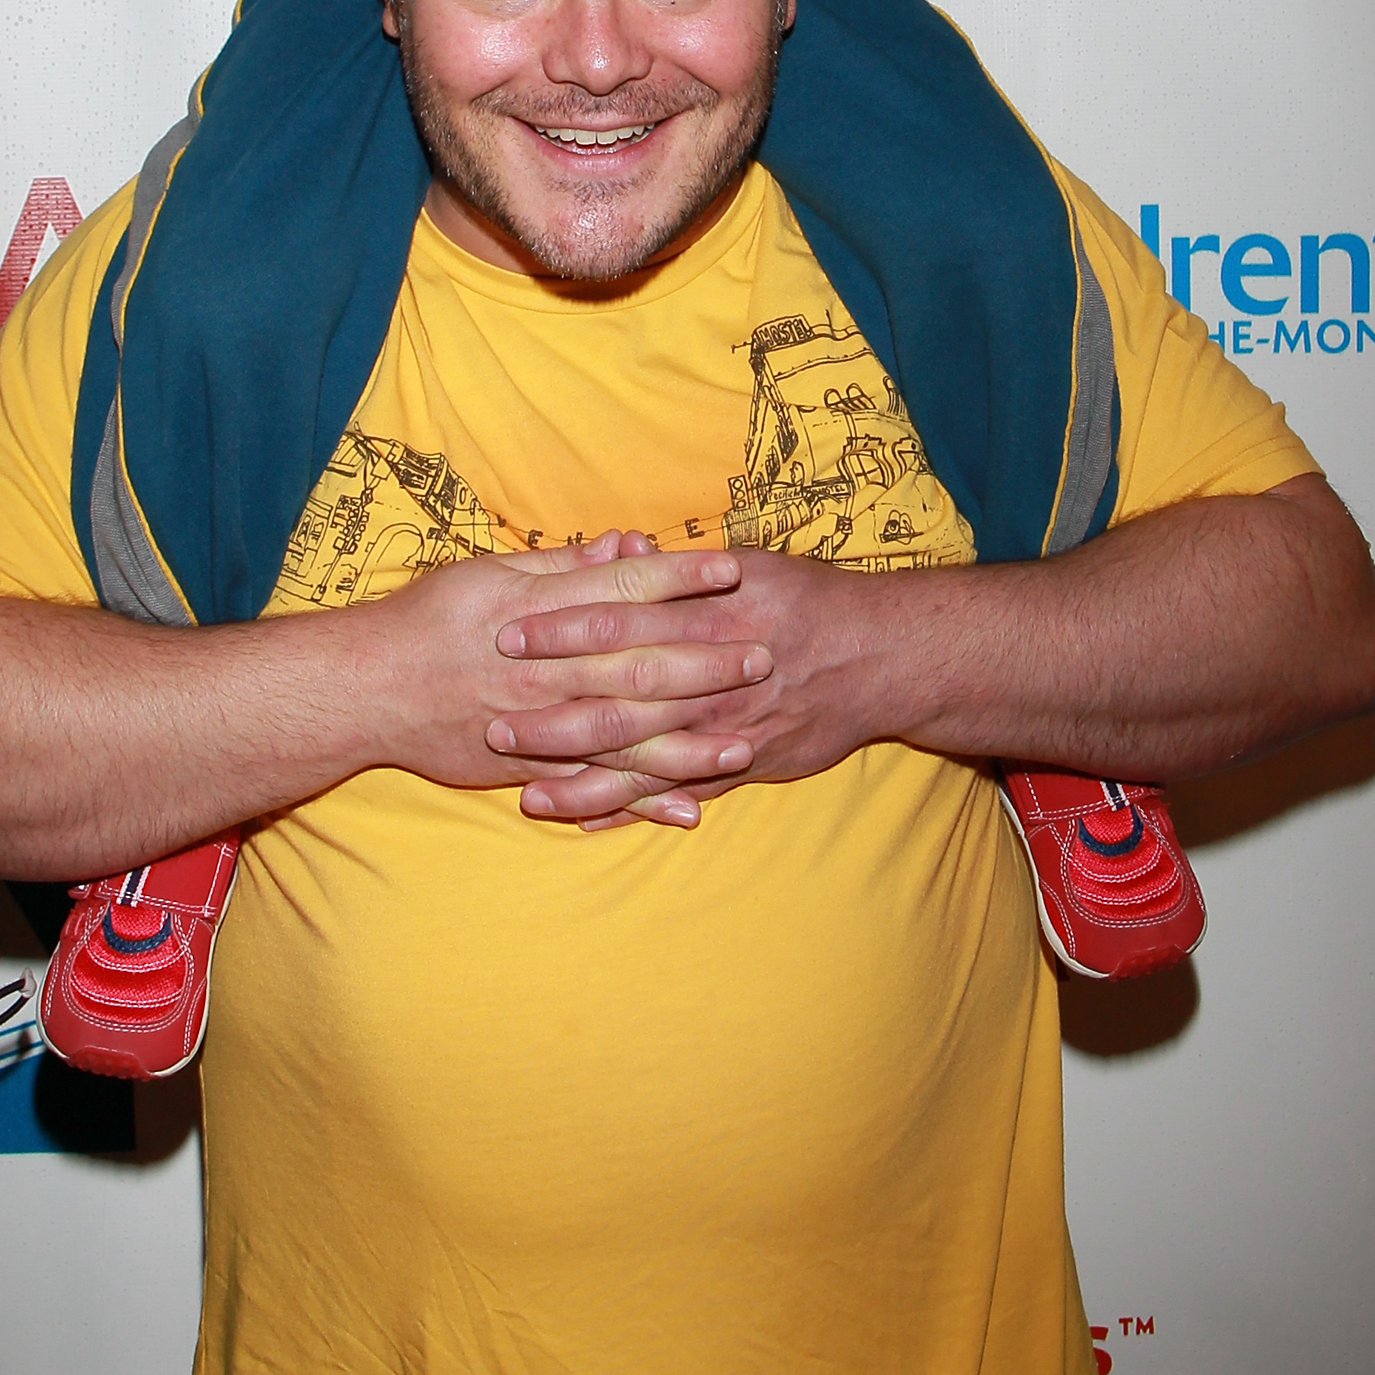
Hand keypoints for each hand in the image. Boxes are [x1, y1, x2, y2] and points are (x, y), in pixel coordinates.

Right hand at [353, 532, 769, 804]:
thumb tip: (627, 545)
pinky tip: (686, 810)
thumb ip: (565, 567)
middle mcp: (546, 672)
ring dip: (688, 743)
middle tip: (763, 656)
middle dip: (704, 662)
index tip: (730, 571)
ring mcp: (539, 726)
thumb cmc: (428, 620)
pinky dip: (640, 800)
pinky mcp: (527, 768)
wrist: (364, 689)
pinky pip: (593, 788)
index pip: (622, 592)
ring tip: (744, 744)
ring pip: (625, 738)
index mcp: (540, 615)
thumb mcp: (491, 574)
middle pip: (638, 666)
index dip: (678, 580)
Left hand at [487, 545, 885, 825]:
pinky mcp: (744, 763)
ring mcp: (725, 727)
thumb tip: (617, 550)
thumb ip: (675, 570)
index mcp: (702, 615)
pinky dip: (635, 810)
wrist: (881, 654)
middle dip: (552, 716)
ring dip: (582, 780)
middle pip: (617, 699)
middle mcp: (708, 676)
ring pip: (642, 761)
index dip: (557, 630)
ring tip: (527, 794)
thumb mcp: (746, 565)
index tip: (505, 635)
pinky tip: (590, 825)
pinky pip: (677, 792)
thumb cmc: (806, 599)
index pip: (614, 621)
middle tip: (493, 723)